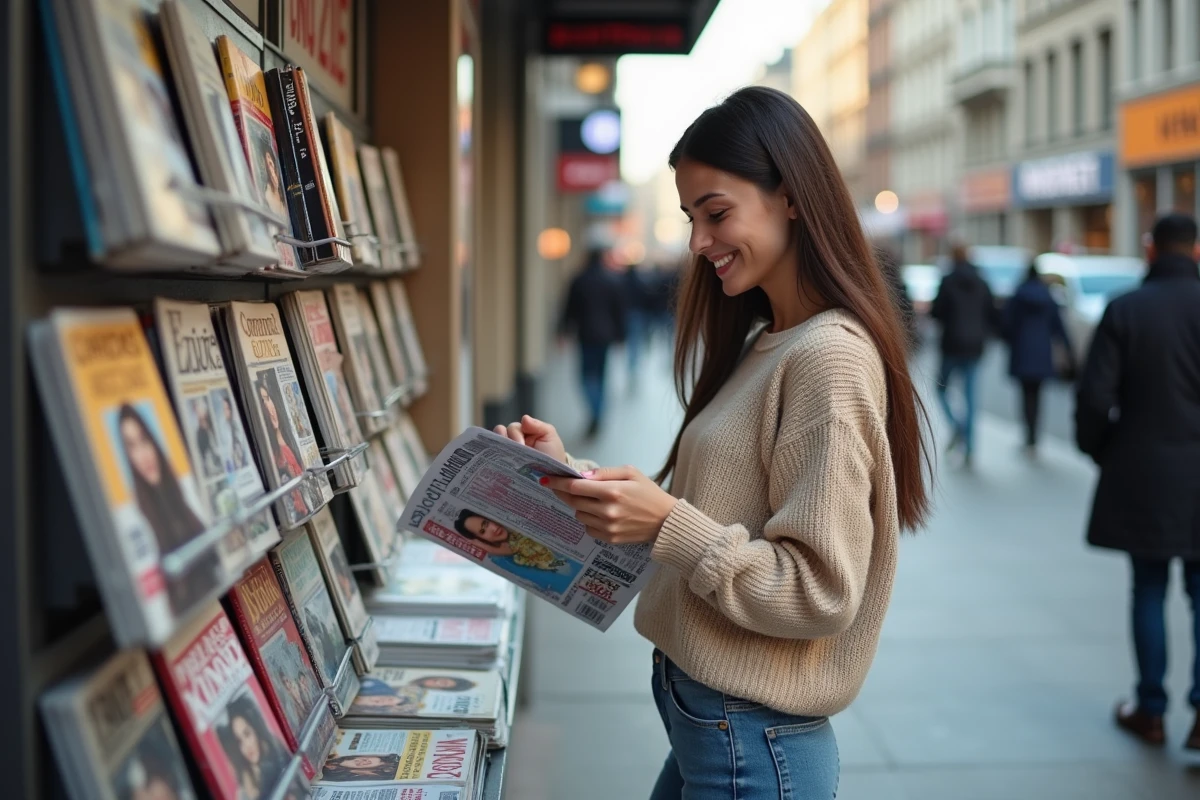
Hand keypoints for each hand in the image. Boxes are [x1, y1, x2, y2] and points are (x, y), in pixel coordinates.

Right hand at [492, 415, 566, 463]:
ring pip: (494, 446)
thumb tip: (524, 418)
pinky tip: (499, 464)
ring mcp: (507, 454)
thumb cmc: (553, 456)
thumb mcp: (550, 437)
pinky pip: (494, 461)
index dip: (515, 435)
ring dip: (498, 449)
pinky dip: (495, 460)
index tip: (522, 445)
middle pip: (500, 434)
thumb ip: (538, 425)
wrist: (555, 479)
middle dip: (505, 440)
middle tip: (513, 450)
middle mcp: (512, 442)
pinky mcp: (503, 467)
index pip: (512, 428)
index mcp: (523, 433)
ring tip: (504, 457)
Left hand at [542, 465, 676, 544]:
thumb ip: (605, 472)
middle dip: (564, 493)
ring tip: (594, 500)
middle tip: (560, 487)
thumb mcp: (631, 473)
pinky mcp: (609, 538)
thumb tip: (581, 476)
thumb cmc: (648, 493)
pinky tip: (601, 514)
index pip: (575, 487)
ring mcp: (608, 527)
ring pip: (579, 514)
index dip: (557, 482)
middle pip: (573, 501)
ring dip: (580, 506)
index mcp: (612, 491)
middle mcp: (607, 510)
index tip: (545, 478)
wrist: (665, 521)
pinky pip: (588, 528)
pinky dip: (589, 520)